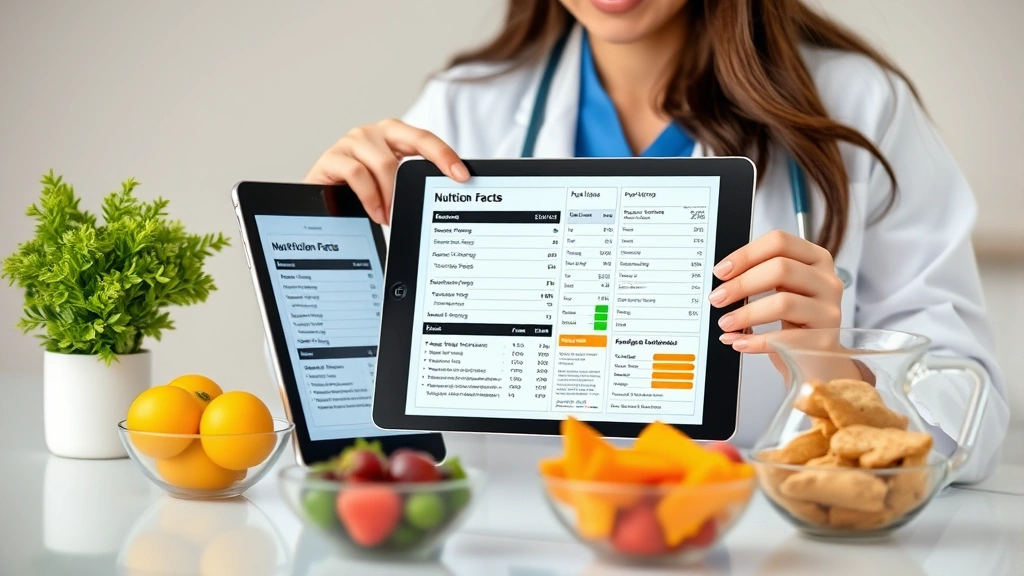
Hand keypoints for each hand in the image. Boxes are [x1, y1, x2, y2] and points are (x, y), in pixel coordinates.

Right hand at [304, 118, 468, 223]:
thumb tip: (437, 198)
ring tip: (391, 217)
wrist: (320, 199)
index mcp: (392, 135)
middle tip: (428, 203)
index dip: (445, 154)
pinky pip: (357, 173)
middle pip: (411, 142)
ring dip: (392, 195)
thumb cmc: (358, 192)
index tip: (462, 175)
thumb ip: (408, 183)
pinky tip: (375, 212)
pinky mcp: (331, 157)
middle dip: (428, 170)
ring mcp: (351, 142)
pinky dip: (371, 197)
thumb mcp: (388, 184)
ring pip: (385, 164)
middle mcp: (373, 133)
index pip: (425, 138)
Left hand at [708, 230, 843, 353]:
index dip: (746, 254)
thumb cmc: (796, 320)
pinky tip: (740, 342)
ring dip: (746, 314)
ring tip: (726, 323)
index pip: (780, 242)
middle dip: (741, 284)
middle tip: (717, 298)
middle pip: (781, 269)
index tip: (721, 271)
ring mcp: (828, 311)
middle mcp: (826, 281)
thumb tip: (723, 278)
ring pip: (783, 303)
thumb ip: (760, 276)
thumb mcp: (783, 290)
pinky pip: (784, 338)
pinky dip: (755, 341)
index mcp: (815, 259)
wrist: (818, 358)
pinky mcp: (823, 340)